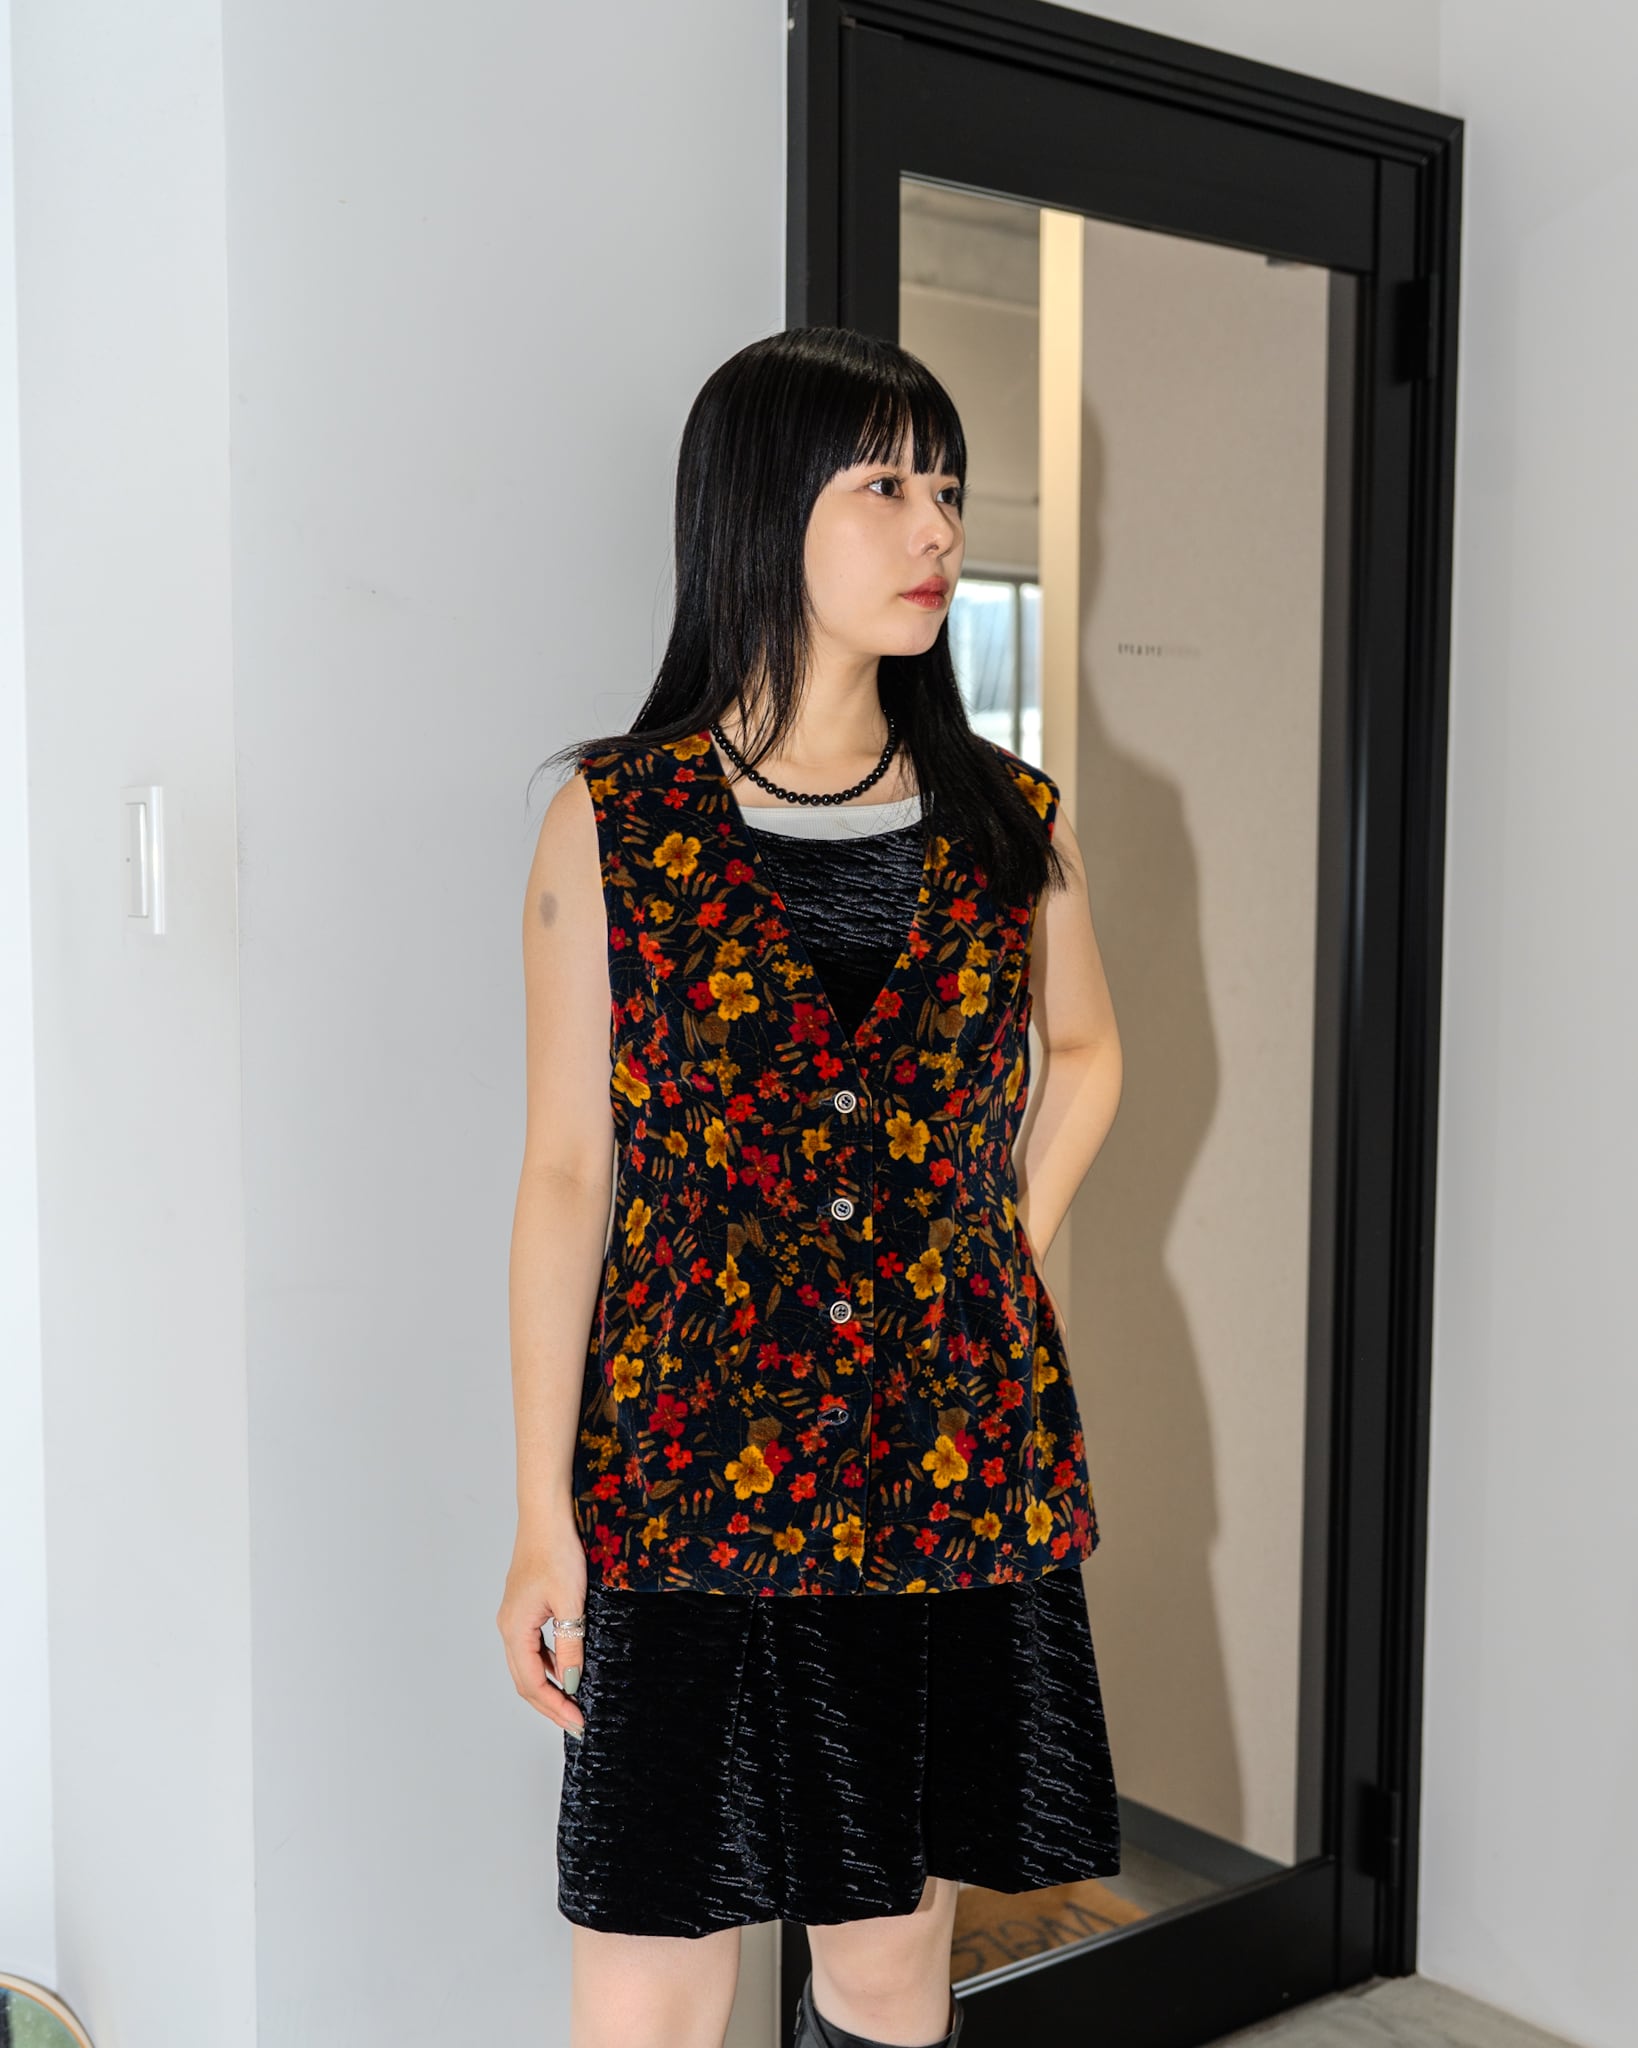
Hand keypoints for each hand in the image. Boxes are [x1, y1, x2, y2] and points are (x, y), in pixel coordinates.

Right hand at [496, 1519, 588, 1735]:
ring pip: (528, 1664)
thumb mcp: (571, 1603)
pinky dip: (549, 1663)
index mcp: (515, 1629)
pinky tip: (567, 1667)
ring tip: (572, 1703)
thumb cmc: (557, 1552)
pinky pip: (533, 1646)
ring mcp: (514, 1617)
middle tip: (576, 1723)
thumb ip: (571, 1645)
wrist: (546, 1516)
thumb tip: (572, 1683)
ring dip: (549, 1686)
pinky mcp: (524, 1607)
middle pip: (525, 1679)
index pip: (532, 1683)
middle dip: (550, 1705)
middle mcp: (509, 1627)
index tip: (578, 1722)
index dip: (554, 1707)